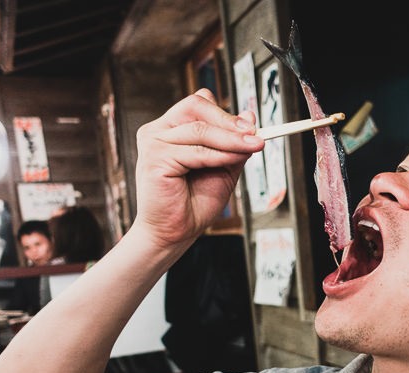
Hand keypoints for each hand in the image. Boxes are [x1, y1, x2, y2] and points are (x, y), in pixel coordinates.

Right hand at [133, 88, 263, 247]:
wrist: (175, 232)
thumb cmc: (194, 202)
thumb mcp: (223, 168)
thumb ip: (234, 144)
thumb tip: (250, 116)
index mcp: (170, 128)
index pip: (198, 104)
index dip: (226, 113)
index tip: (252, 127)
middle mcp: (157, 130)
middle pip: (196, 107)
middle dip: (229, 120)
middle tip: (255, 133)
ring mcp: (153, 142)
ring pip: (199, 129)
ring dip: (231, 139)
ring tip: (254, 146)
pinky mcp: (154, 159)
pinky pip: (195, 151)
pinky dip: (219, 154)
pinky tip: (235, 159)